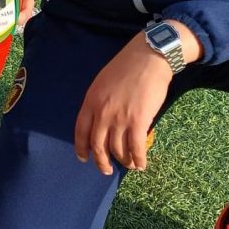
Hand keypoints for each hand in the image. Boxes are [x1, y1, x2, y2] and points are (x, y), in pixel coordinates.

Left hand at [73, 33, 171, 174]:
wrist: (147, 58)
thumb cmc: (127, 67)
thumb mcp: (103, 82)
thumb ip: (99, 102)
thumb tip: (102, 120)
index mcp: (91, 101)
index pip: (80, 130)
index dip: (81, 147)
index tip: (84, 158)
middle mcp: (102, 112)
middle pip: (98, 145)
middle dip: (101, 161)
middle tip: (106, 170)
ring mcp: (120, 118)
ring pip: (118, 149)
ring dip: (123, 161)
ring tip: (129, 165)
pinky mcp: (139, 121)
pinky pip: (136, 148)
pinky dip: (138, 159)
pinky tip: (141, 164)